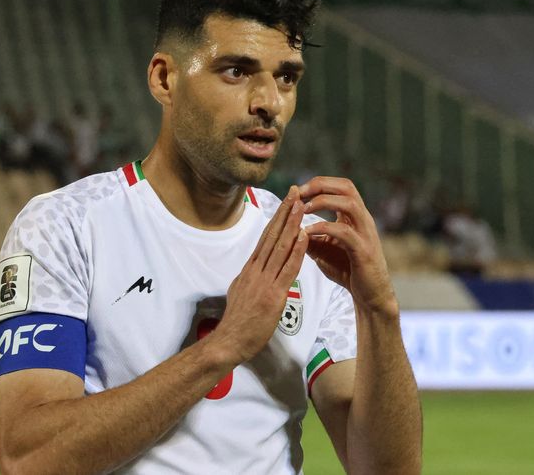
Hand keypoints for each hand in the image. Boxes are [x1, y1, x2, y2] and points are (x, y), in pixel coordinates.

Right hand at [210, 186, 308, 364]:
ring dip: (292, 224)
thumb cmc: (237, 323)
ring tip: (301, 204)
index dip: (276, 218)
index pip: (265, 238)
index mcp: (250, 269)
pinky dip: (297, 250)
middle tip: (294, 192)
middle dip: (285, 212)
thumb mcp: (239, 292)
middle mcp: (256, 270)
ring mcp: (264, 281)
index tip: (286, 202)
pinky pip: (287, 268)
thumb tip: (253, 269)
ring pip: (280, 247)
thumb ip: (250, 278)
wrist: (229, 342)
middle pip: (272, 235)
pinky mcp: (273, 294)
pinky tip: (304, 235)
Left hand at [299, 177, 396, 315]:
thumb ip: (310, 235)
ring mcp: (365, 233)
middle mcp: (363, 219)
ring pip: (349, 204)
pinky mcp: (363, 250)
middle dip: (320, 186)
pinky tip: (307, 231)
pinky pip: (345, 232)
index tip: (297, 190)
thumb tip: (288, 225)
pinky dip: (324, 228)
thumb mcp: (323, 248)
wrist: (369, 295)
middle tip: (298, 193)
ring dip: (322, 202)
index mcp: (354, 216)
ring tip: (302, 210)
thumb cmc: (346, 269)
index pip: (340, 186)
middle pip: (346, 187)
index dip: (318, 183)